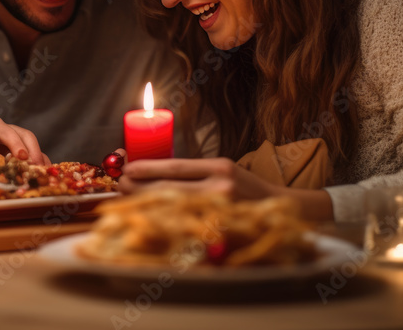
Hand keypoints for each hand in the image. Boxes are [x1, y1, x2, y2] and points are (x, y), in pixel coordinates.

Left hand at [118, 157, 334, 221]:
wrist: (281, 212)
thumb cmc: (244, 190)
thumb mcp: (224, 172)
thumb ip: (193, 173)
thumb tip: (150, 171)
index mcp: (222, 168)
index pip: (177, 167)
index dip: (148, 168)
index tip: (127, 169)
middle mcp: (222, 188)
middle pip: (170, 188)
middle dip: (141, 187)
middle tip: (121, 185)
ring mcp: (222, 212)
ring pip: (174, 208)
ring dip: (147, 204)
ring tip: (129, 199)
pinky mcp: (221, 234)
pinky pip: (185, 227)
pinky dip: (164, 223)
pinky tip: (150, 220)